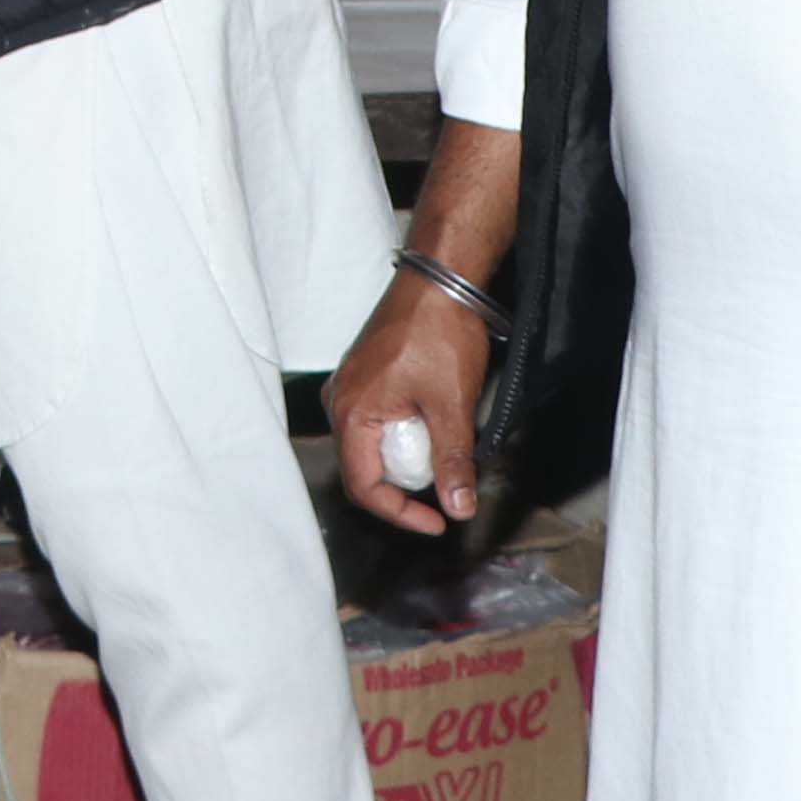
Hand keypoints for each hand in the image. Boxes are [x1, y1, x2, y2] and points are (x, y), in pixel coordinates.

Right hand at [326, 268, 490, 538]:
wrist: (440, 278)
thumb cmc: (438, 331)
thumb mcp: (452, 405)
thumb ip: (453, 461)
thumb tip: (459, 506)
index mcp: (351, 413)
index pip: (364, 487)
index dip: (401, 514)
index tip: (437, 521)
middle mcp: (341, 400)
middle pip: (361, 469)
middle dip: (401, 491)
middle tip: (440, 499)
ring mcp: (350, 384)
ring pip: (368, 445)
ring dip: (402, 464)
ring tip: (439, 465)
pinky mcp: (365, 373)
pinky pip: (372, 420)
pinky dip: (399, 438)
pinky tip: (429, 432)